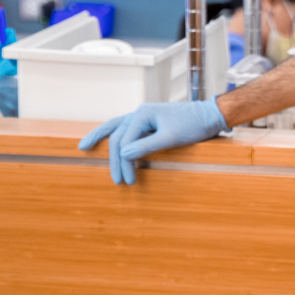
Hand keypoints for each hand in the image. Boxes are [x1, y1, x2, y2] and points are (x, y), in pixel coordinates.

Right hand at [78, 99, 227, 184]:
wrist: (209, 116)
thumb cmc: (193, 125)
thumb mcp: (171, 137)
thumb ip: (147, 146)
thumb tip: (123, 154)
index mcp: (142, 114)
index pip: (125, 142)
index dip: (125, 163)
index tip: (129, 181)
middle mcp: (139, 113)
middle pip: (118, 137)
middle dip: (115, 160)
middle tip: (117, 180)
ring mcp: (143, 117)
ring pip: (116, 128)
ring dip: (104, 141)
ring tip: (84, 147)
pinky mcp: (148, 123)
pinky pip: (126, 130)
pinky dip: (115, 136)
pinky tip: (106, 141)